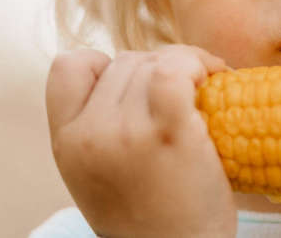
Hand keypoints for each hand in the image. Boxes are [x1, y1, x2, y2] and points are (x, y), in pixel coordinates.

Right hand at [45, 44, 235, 237]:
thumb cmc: (152, 220)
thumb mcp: (100, 175)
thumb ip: (100, 128)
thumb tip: (135, 74)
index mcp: (66, 143)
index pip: (68, 66)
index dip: (104, 65)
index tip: (136, 87)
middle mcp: (88, 134)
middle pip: (125, 60)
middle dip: (160, 66)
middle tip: (190, 87)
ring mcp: (126, 132)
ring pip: (155, 60)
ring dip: (188, 64)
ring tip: (207, 83)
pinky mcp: (168, 133)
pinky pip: (177, 70)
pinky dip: (201, 65)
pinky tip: (215, 81)